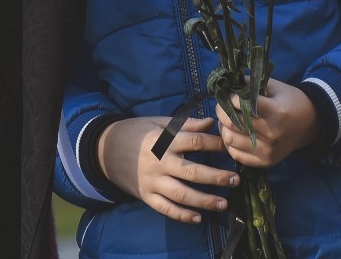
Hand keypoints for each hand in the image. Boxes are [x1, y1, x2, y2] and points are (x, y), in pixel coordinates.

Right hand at [98, 116, 238, 223]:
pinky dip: (182, 215)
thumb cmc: (137, 132)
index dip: (214, 144)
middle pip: (192, 172)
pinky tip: (198, 218)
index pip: (194, 142)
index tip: (230, 147)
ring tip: (223, 203)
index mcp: (164, 141)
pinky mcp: (146, 196)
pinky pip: (165, 208)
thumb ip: (185, 124)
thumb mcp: (158, 122)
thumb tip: (210, 122)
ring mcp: (152, 181)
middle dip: (216, 177)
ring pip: (181, 194)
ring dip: (204, 201)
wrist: (105, 149)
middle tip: (235, 180)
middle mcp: (159, 162)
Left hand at [216, 80, 320, 167]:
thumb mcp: (274, 86)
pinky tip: (233, 134)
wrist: (310, 123)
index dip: (230, 97)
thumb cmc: (290, 101)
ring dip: (223, 127)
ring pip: (230, 140)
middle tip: (222, 105)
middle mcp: (272, 134)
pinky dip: (230, 144)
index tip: (229, 93)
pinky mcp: (265, 162)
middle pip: (232, 122)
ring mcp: (268, 150)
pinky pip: (236, 155)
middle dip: (221, 110)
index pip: (241, 104)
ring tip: (226, 119)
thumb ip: (250, 84)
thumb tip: (225, 84)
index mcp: (276, 112)